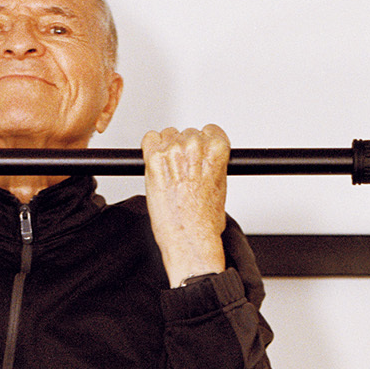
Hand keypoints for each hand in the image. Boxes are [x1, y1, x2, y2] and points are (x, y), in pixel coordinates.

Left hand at [143, 124, 228, 285]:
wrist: (189, 238)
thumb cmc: (205, 221)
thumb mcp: (220, 186)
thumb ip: (212, 165)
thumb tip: (203, 160)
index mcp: (217, 150)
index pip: (209, 130)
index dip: (203, 144)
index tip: (198, 156)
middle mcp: (195, 146)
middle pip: (187, 133)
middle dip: (184, 150)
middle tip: (182, 173)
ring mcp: (173, 151)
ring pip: (168, 135)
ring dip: (167, 150)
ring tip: (170, 175)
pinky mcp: (153, 160)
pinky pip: (149, 139)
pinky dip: (150, 150)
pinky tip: (157, 167)